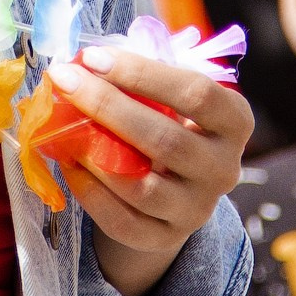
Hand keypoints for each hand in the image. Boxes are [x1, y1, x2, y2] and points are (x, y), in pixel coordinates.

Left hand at [48, 40, 252, 295]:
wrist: (174, 190)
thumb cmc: (167, 123)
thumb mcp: (170, 96)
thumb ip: (141, 78)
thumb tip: (83, 62)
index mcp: (234, 121)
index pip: (197, 93)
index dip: (143, 73)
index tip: (94, 57)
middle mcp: (225, 168)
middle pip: (165, 139)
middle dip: (107, 105)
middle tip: (63, 81)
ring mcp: (198, 208)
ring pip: (142, 186)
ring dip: (94, 153)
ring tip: (61, 127)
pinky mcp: (166, 238)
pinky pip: (122, 220)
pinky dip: (89, 191)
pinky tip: (67, 163)